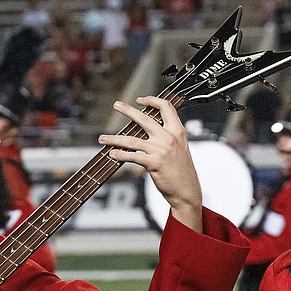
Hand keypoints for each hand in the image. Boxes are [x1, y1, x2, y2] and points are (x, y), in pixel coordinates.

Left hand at [98, 95, 202, 232]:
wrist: (187, 190)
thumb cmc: (182, 171)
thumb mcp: (180, 148)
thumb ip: (168, 136)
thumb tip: (151, 129)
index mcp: (177, 131)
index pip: (166, 107)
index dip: (152, 100)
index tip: (140, 100)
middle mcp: (169, 138)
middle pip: (145, 118)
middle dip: (128, 110)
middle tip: (117, 105)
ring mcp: (160, 150)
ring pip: (132, 140)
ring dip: (114, 139)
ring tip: (102, 138)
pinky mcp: (153, 163)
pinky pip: (132, 156)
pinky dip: (120, 155)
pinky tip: (112, 154)